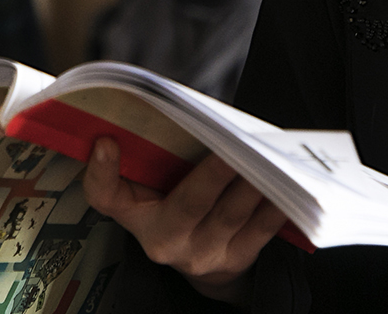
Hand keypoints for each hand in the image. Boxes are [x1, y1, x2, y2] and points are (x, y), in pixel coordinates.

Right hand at [83, 136, 286, 305]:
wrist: (198, 256)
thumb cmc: (171, 207)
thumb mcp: (143, 190)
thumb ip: (135, 161)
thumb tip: (125, 128)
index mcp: (138, 217)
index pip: (107, 197)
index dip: (102, 172)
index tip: (106, 141)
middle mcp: (167, 241)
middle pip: (188, 203)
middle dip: (212, 174)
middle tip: (230, 147)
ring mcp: (205, 253)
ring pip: (231, 214)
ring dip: (250, 184)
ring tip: (264, 157)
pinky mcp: (238, 258)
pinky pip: (260, 229)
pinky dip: (273, 205)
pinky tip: (285, 183)